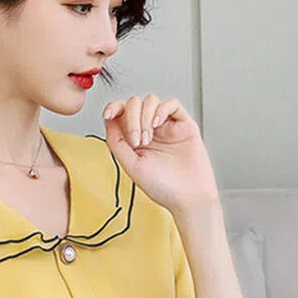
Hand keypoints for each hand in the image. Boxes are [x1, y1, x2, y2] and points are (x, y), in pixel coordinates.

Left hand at [102, 94, 219, 212]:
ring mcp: (167, 127)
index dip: (113, 107)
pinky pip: (172, 104)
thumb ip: (116, 143)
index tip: (109, 114)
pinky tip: (158, 123)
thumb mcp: (131, 165)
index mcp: (134, 140)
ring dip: (145, 116)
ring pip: (151, 101)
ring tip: (149, 138)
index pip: (120, 114)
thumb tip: (108, 121)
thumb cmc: (163, 187)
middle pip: (134, 104)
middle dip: (131, 119)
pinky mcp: (184, 125)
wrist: (188, 197)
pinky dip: (162, 109)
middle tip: (137, 141)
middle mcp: (150, 131)